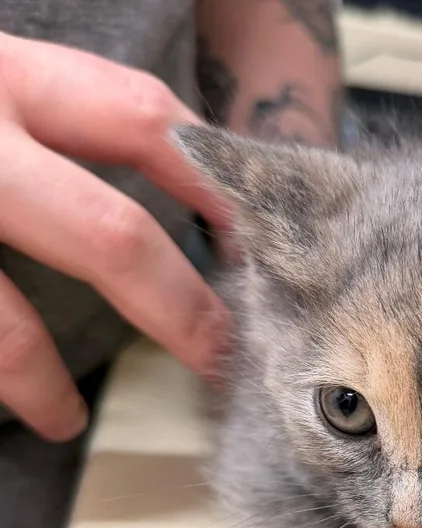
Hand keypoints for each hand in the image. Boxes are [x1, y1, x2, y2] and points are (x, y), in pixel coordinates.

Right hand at [0, 33, 231, 440]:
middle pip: (109, 235)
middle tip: (219, 357)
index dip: (213, 188)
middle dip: (180, 308)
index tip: (253, 246)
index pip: (146, 121)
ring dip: (41, 378)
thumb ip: (55, 124)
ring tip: (63, 416)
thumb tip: (178, 179)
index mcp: (3, 75)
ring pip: (2, 320)